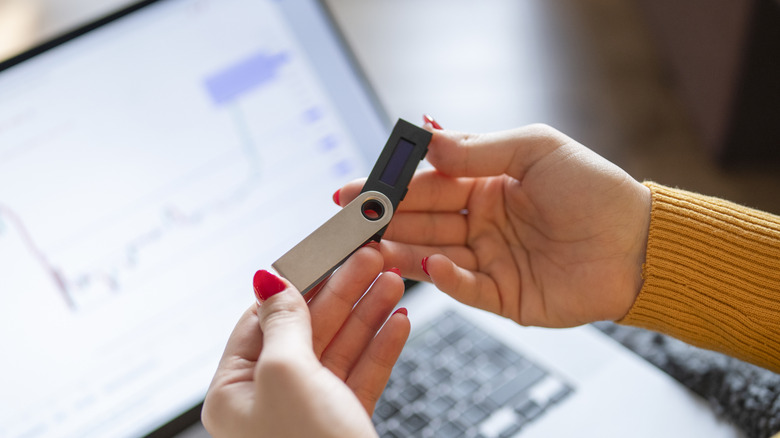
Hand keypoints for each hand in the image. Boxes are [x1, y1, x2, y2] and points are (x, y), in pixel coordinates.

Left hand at [202, 247, 409, 437]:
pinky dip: (381, 348)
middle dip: (344, 292)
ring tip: (393, 281)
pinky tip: (398, 322)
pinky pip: (361, 378)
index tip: (327, 251)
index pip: (264, 320)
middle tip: (372, 257)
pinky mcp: (342, 426)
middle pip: (308, 331)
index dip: (299, 282)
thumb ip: (282, 322)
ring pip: (340, 351)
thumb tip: (266, 280)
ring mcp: (308, 415)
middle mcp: (268, 403)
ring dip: (368, 314)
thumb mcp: (286, 374)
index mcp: (235, 392)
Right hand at [337, 124, 649, 326]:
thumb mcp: (535, 148)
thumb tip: (427, 139)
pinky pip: (466, 287)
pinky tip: (431, 264)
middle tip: (353, 220)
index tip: (361, 186)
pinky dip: (446, 277)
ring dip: (402, 250)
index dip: (394, 185)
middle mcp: (482, 222)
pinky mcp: (503, 296)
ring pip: (434, 254)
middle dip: (387, 219)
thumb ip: (480, 147)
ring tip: (372, 246)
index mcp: (487, 184)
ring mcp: (490, 259)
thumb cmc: (593, 188)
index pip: (429, 183)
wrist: (639, 244)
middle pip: (423, 220)